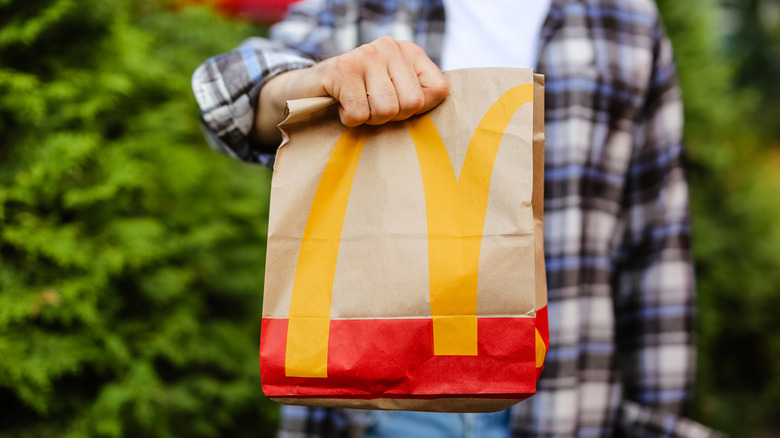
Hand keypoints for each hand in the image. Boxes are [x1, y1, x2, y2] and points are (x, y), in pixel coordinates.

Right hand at [254, 36, 449, 142]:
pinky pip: (360, 113)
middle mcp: (390, 47)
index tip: (397, 108)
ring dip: (369, 119)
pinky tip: (341, 106)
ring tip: (357, 106)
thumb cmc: (358, 99)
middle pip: (411, 104)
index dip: (417, 111)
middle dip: (391, 117)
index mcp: (410, 52)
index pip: (438, 91)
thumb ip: (419, 101)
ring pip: (386, 110)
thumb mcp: (394, 95)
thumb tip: (447, 129)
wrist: (307, 91)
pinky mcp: (343, 69)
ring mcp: (366, 54)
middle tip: (371, 108)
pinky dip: (349, 120)